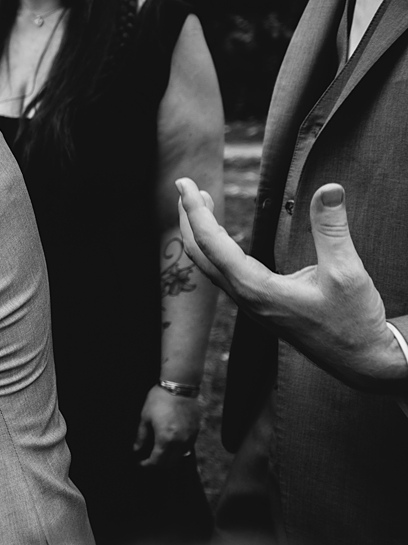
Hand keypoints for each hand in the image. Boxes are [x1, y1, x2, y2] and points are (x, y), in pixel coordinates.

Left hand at [133, 385, 200, 466]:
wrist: (179, 386)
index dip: (147, 465)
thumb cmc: (159, 399)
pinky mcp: (196, 432)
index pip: (157, 461)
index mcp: (166, 439)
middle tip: (148, 460)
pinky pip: (187, 448)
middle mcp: (180, 442)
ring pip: (180, 457)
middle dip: (158, 464)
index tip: (140, 463)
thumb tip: (136, 449)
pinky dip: (178, 450)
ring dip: (169, 459)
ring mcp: (190, 437)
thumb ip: (141, 437)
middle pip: (170, 463)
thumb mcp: (145, 417)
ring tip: (158, 452)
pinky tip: (170, 444)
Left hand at [176, 178, 405, 391]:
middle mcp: (244, 297)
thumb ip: (332, 230)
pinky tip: (223, 236)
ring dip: (201, 231)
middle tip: (185, 184)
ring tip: (201, 202)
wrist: (361, 361)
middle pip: (199, 252)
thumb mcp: (347, 273)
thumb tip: (329, 189)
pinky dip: (215, 247)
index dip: (194, 209)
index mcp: (255, 289)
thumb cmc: (352, 322)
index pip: (211, 242)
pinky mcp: (259, 305)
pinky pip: (223, 273)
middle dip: (188, 217)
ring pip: (209, 264)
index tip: (184, 183)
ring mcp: (249, 303)